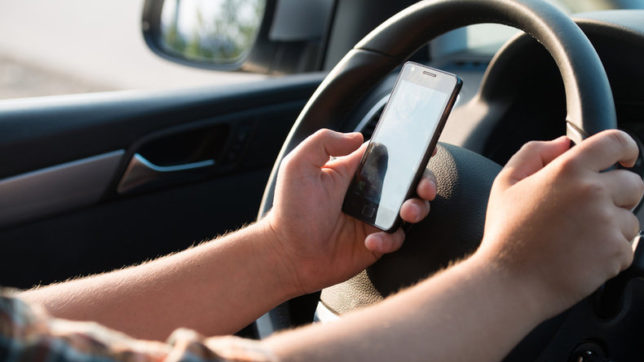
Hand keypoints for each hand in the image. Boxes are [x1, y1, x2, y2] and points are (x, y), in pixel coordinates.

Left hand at [263, 129, 436, 295]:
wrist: (286, 254)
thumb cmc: (290, 210)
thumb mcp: (298, 166)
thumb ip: (323, 141)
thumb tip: (357, 136)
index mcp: (356, 171)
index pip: (391, 154)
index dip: (412, 151)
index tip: (427, 149)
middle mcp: (371, 192)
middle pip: (411, 181)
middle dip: (426, 181)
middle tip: (424, 187)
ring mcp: (375, 218)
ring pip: (412, 209)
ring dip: (418, 208)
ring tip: (406, 212)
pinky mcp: (376, 242)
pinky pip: (396, 238)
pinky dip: (390, 239)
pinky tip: (370, 240)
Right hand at [475, 130, 643, 317]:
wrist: (509, 281)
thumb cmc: (505, 234)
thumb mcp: (506, 183)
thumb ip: (533, 153)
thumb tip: (563, 143)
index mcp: (567, 170)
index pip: (615, 142)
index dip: (626, 148)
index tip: (626, 159)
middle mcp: (592, 191)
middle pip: (634, 184)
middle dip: (618, 195)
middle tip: (589, 212)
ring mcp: (607, 222)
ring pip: (631, 220)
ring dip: (612, 228)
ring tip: (577, 240)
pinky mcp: (615, 252)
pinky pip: (627, 248)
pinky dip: (609, 254)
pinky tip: (580, 257)